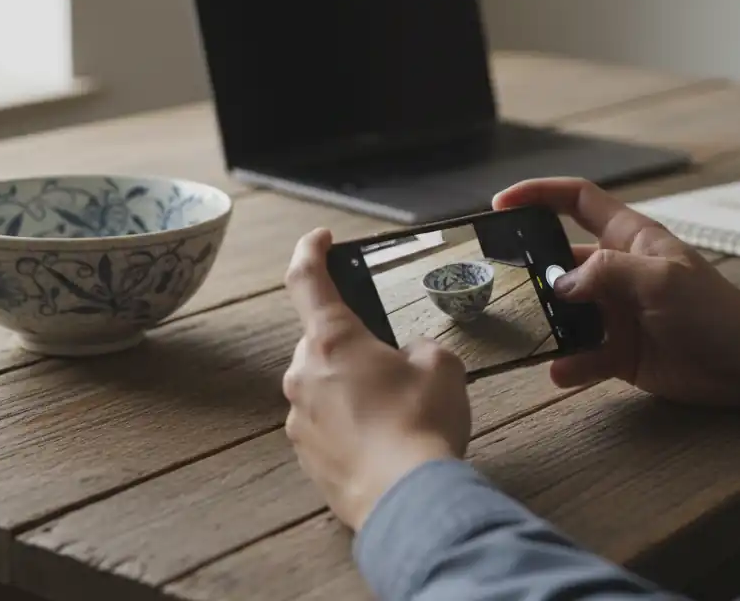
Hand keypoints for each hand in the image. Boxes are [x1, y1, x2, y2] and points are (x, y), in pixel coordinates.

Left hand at [281, 228, 471, 530]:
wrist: (407, 500)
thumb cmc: (422, 424)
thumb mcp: (441, 365)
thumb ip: (419, 348)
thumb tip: (408, 357)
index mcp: (332, 339)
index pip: (307, 278)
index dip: (311, 250)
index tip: (320, 238)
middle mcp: (303, 373)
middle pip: (323, 342)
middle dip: (354, 347)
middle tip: (395, 366)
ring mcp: (298, 417)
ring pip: (323, 386)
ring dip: (352, 389)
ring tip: (397, 414)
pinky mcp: (303, 455)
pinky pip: (324, 425)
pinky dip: (349, 426)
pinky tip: (383, 443)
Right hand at [494, 178, 739, 410]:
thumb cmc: (715, 310)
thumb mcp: (660, 279)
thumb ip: (606, 273)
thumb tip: (558, 283)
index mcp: (630, 239)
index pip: (578, 201)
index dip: (539, 194)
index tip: (502, 203)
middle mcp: (617, 273)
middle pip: (561, 260)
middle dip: (533, 269)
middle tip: (502, 281)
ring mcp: (617, 313)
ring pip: (566, 313)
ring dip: (548, 324)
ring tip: (532, 333)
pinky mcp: (620, 353)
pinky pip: (583, 356)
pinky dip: (569, 364)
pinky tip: (561, 371)